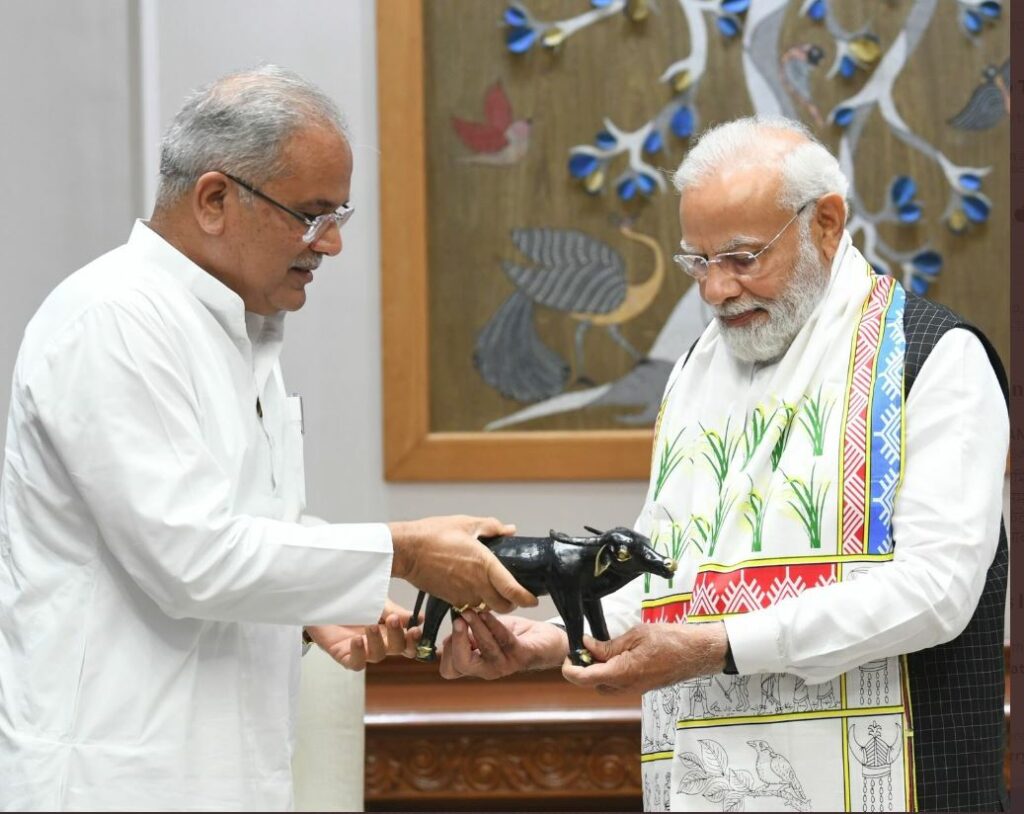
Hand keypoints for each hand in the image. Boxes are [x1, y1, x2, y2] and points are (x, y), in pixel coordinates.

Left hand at [305, 599, 419, 669]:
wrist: (320, 601)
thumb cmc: (350, 600)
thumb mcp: (375, 600)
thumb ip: (393, 610)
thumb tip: (416, 618)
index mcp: (390, 629)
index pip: (409, 641)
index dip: (415, 639)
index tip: (415, 627)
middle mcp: (379, 642)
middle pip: (399, 649)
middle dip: (400, 637)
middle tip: (394, 621)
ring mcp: (363, 650)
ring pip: (378, 656)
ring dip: (377, 641)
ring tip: (371, 625)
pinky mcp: (345, 656)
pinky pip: (356, 663)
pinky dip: (359, 653)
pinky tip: (357, 640)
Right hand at [389, 515, 537, 612]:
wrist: (407, 550)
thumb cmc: (435, 534)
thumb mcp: (467, 523)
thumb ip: (492, 527)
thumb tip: (510, 530)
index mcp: (485, 565)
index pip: (513, 590)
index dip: (527, 598)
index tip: (534, 600)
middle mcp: (477, 584)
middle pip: (503, 607)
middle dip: (512, 604)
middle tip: (513, 595)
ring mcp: (463, 595)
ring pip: (486, 608)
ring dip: (493, 604)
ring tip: (492, 591)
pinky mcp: (450, 599)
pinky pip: (470, 606)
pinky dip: (476, 602)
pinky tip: (473, 589)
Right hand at [438, 611, 568, 679]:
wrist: (546, 640)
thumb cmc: (513, 636)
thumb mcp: (484, 634)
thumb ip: (467, 635)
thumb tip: (450, 631)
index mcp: (476, 666)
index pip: (450, 670)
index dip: (445, 652)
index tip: (452, 627)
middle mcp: (487, 670)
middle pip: (461, 665)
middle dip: (457, 640)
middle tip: (458, 619)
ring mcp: (505, 666)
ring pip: (484, 649)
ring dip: (476, 627)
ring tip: (471, 610)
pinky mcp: (522, 656)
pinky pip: (504, 639)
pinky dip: (494, 624)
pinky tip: (487, 612)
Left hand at [561, 622, 726, 694]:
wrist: (696, 653)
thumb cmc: (669, 640)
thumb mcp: (635, 636)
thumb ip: (608, 645)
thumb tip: (587, 645)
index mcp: (621, 673)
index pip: (584, 678)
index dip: (569, 669)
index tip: (568, 655)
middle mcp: (626, 687)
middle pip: (593, 684)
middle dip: (585, 668)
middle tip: (586, 647)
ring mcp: (634, 690)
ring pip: (605, 685)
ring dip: (599, 670)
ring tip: (603, 648)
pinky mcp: (641, 687)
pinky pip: (619, 683)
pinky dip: (612, 671)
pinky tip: (618, 654)